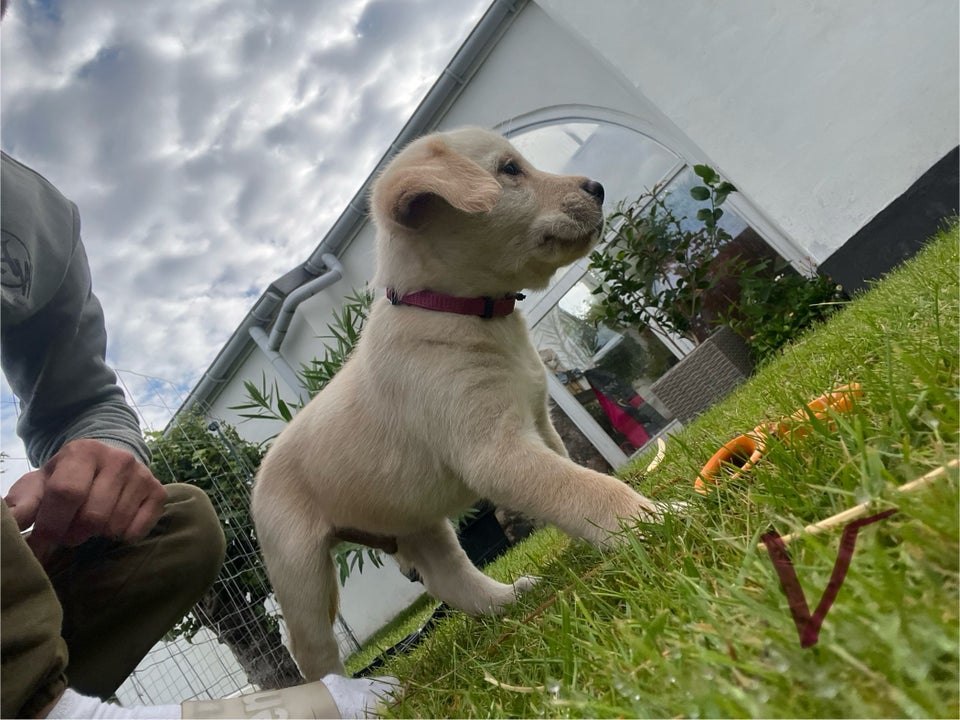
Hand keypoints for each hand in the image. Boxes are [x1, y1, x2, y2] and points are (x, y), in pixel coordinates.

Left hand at [4, 438, 166, 561]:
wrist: (105, 464)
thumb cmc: (65, 479)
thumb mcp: (38, 486)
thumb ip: (21, 505)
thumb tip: (11, 525)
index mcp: (83, 451)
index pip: (66, 493)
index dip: (52, 523)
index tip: (43, 538)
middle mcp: (118, 458)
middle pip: (93, 515)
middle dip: (74, 533)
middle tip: (69, 530)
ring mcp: (142, 474)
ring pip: (114, 525)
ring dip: (97, 535)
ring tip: (90, 524)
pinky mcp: (159, 492)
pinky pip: (137, 530)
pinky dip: (121, 536)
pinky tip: (114, 523)